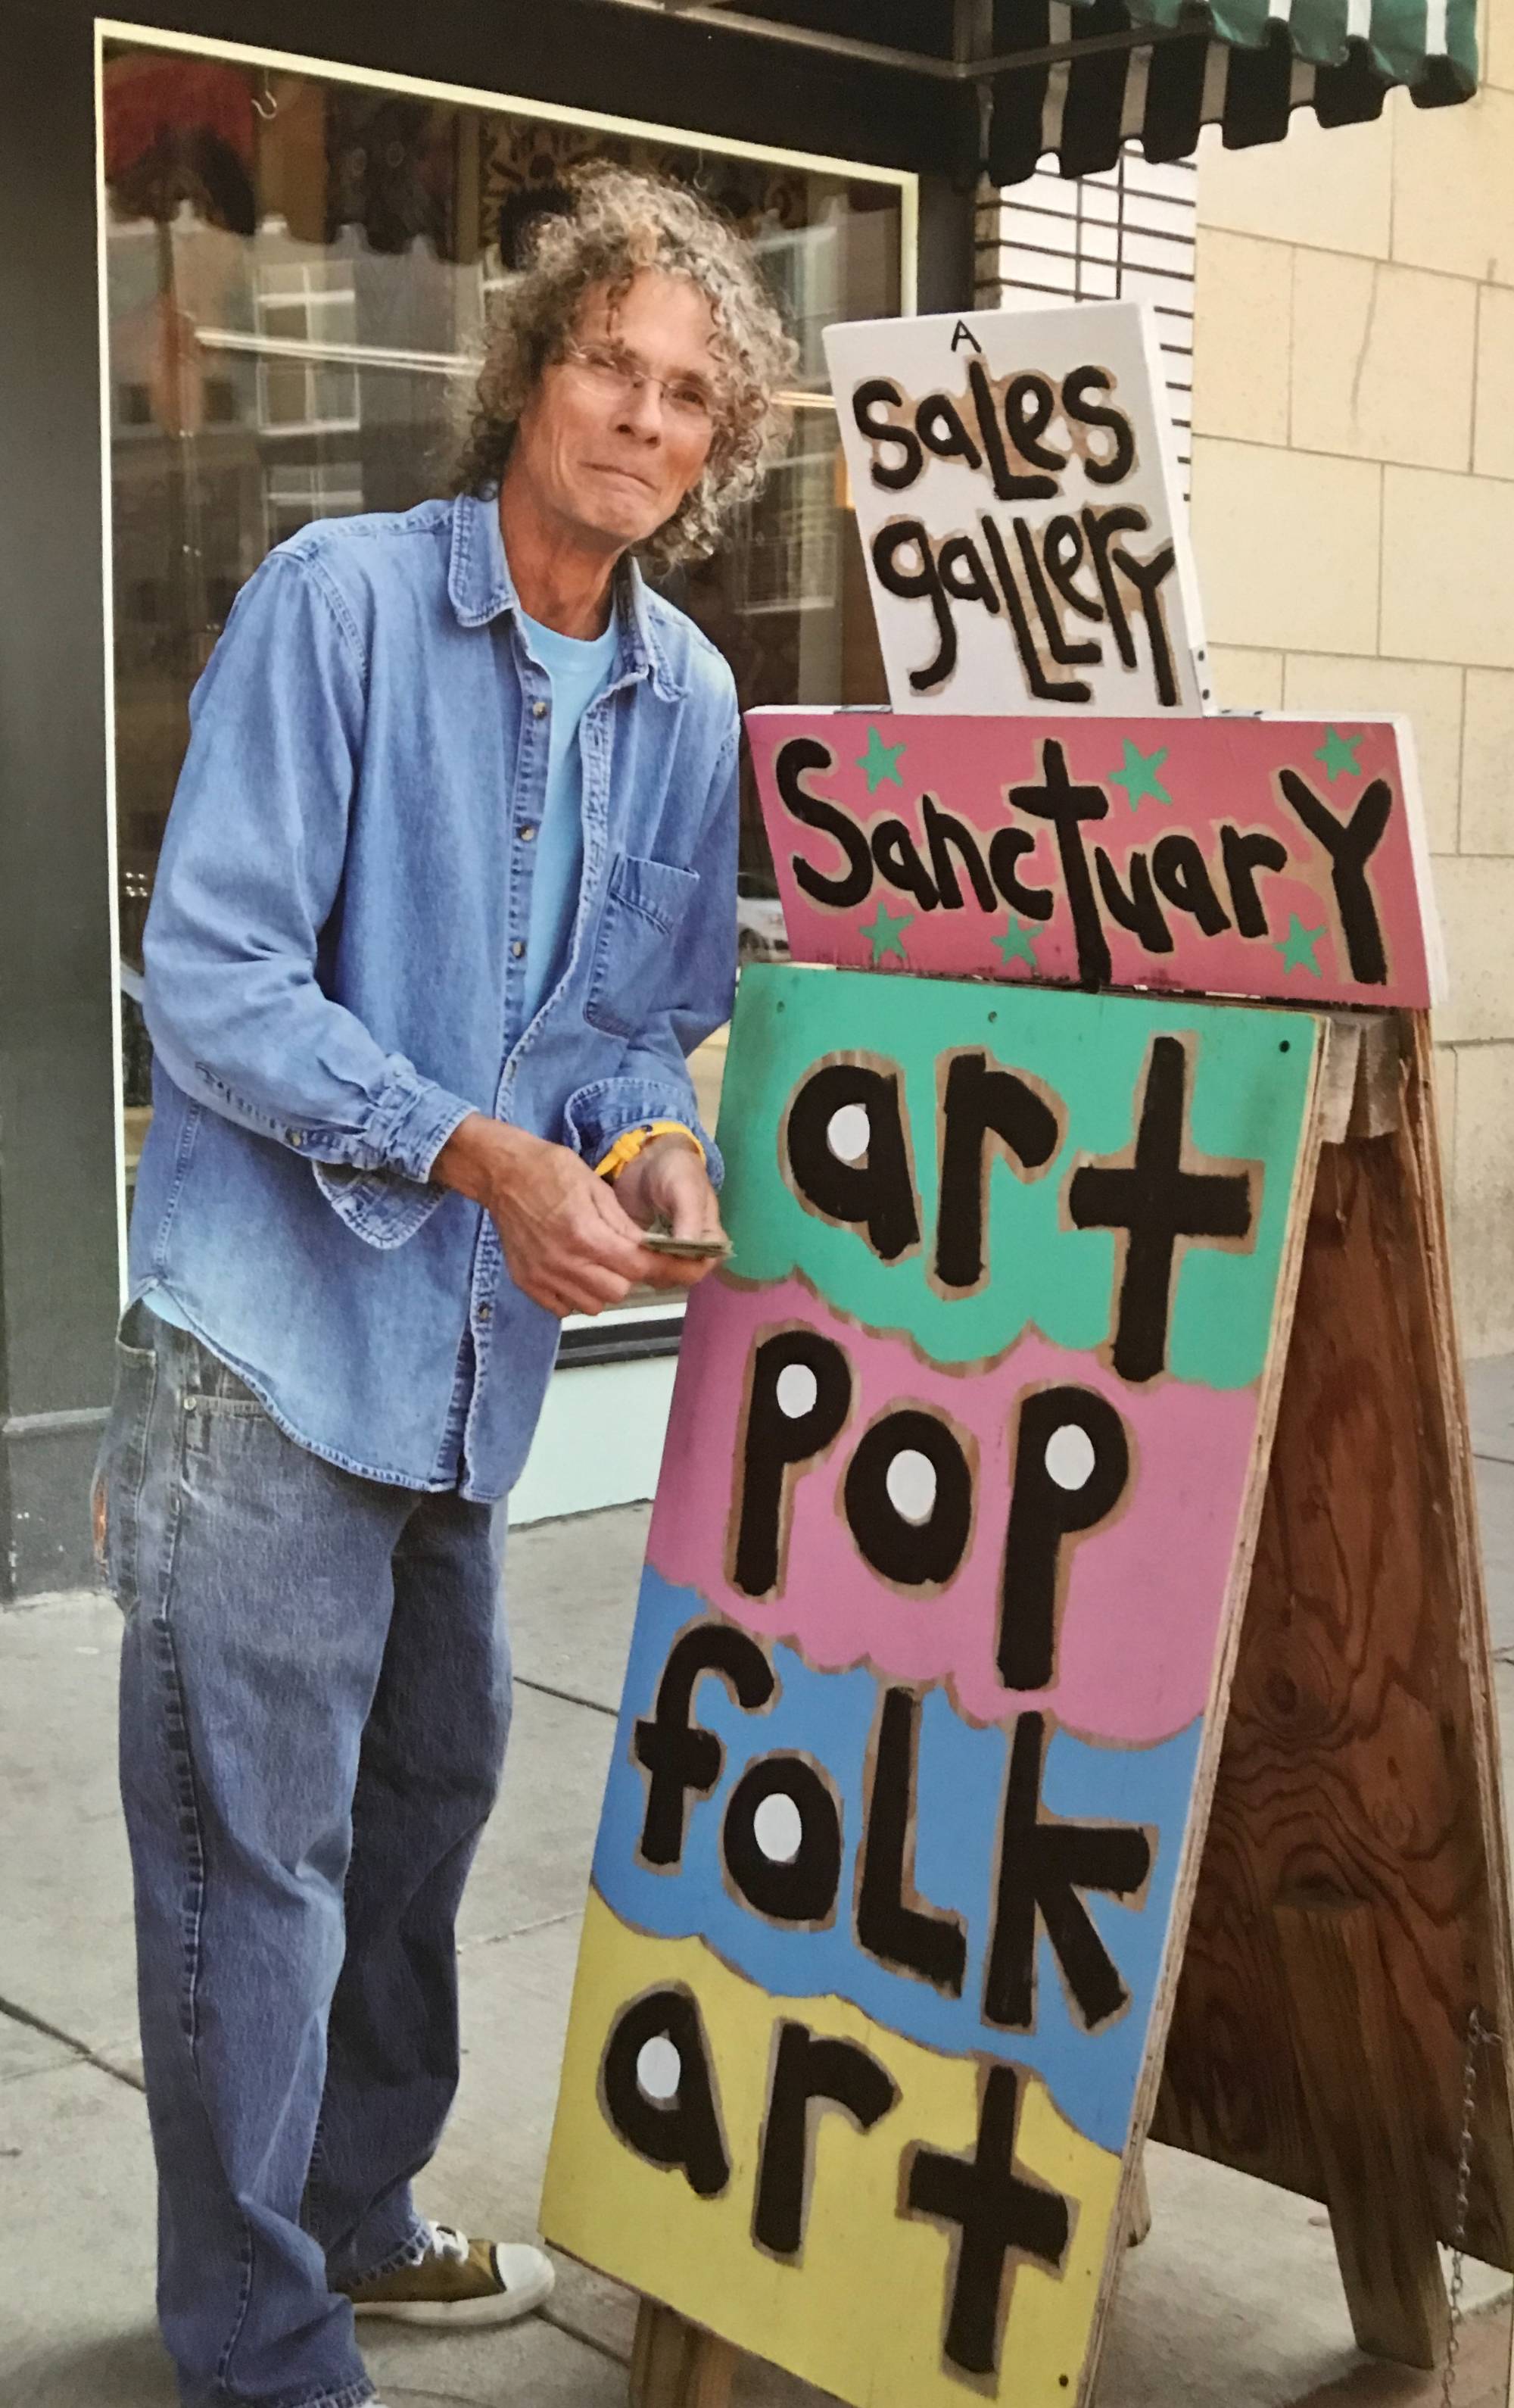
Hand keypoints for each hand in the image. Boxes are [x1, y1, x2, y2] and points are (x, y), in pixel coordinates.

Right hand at [432, 1114, 664, 1318]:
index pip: (638, 1266)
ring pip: (595, 1304)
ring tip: (598, 1262)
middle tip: (625, 1254)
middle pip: (620, 1290)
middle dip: (630, 1274)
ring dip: (605, 1287)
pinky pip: (565, 1308)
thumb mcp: (596, 1187)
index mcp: (586, 1233)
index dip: (664, 1269)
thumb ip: (623, 1224)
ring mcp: (543, 1276)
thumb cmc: (549, 1171)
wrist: (501, 1174)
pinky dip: (577, 1295)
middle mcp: (564, 1261)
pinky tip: (574, 1271)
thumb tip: (649, 1250)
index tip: (680, 1269)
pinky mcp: (528, 1282)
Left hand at [612, 1133, 725, 1293]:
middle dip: (656, 1268)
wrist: (648, 1159)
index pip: (700, 1268)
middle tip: (634, 1248)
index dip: (679, 1268)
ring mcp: (668, 1255)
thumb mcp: (686, 1189)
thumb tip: (688, 1254)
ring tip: (624, 1246)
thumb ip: (689, 1219)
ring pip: (657, 1277)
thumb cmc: (675, 1170)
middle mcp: (693, 1254)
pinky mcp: (647, 1252)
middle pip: (677, 1277)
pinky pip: (640, 1268)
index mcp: (711, 1241)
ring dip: (640, 1266)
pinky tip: (617, 1247)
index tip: (656, 1253)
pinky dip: (629, 1261)